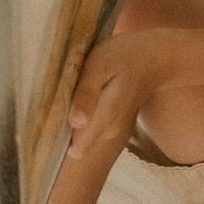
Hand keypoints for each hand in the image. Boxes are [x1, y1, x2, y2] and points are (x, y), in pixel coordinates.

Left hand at [67, 28, 176, 159]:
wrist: (156, 59)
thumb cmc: (125, 55)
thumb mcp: (101, 64)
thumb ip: (87, 92)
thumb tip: (75, 123)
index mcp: (104, 118)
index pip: (73, 148)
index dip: (56, 136)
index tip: (47, 116)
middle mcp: (108, 132)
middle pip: (73, 144)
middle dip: (59, 127)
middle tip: (56, 97)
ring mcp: (111, 131)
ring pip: (79, 137)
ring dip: (68, 120)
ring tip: (69, 93)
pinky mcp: (110, 126)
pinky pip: (86, 130)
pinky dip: (78, 117)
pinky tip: (79, 97)